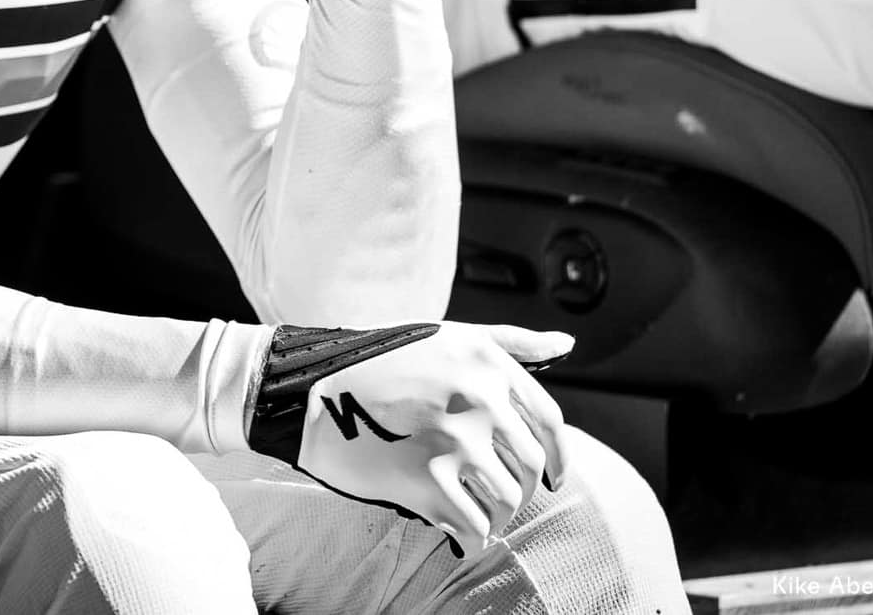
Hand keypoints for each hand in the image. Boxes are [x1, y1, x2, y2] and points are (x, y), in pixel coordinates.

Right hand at [250, 322, 572, 556]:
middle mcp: (479, 397)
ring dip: (495, 516)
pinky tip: (458, 532)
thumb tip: (566, 346)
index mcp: (486, 360)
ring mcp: (455, 440)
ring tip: (473, 513)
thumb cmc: (376, 361)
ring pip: (508, 500)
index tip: (552, 475)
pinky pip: (475, 526)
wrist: (306, 390)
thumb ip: (508, 342)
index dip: (558, 455)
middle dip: (519, 487)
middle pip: (530, 465)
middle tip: (496, 496)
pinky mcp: (428, 481)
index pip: (549, 420)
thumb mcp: (445, 335)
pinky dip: (472, 536)